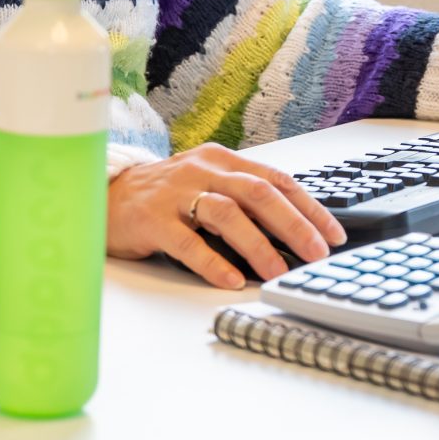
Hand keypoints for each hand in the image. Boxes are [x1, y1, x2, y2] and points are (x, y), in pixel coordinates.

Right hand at [106, 142, 343, 287]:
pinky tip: (232, 279)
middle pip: (257, 193)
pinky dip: (213, 262)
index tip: (334, 234)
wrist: (104, 194)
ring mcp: (176, 194)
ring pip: (226, 214)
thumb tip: (294, 233)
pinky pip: (187, 242)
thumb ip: (243, 200)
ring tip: (278, 270)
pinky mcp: (151, 220)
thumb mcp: (207, 185)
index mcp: (222, 160)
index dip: (309, 207)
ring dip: (258, 244)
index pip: (276, 179)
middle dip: (294, 225)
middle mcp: (202, 171)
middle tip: (317, 252)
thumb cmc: (165, 196)